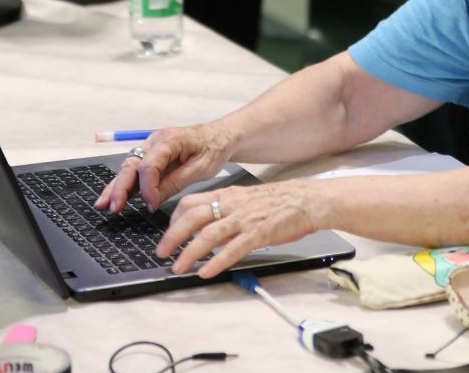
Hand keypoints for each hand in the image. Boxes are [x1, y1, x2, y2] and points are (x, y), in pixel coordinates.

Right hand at [94, 123, 234, 213]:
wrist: (220, 136)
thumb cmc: (214, 149)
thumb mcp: (201, 168)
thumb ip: (176, 182)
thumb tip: (152, 200)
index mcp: (171, 140)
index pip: (150, 164)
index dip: (148, 187)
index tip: (151, 205)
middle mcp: (156, 140)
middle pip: (133, 163)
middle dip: (121, 186)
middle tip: (113, 206)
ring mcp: (151, 146)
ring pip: (129, 167)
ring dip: (117, 186)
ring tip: (104, 204)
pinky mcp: (151, 155)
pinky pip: (135, 170)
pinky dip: (124, 183)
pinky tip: (112, 196)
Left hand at [157, 179, 320, 278]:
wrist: (306, 200)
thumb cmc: (279, 202)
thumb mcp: (246, 200)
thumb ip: (225, 212)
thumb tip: (206, 227)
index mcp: (227, 195)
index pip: (190, 202)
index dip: (174, 219)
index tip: (167, 233)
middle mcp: (232, 205)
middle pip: (192, 216)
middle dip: (173, 235)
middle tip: (162, 252)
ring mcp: (244, 219)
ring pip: (209, 233)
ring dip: (190, 251)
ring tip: (178, 266)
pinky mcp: (258, 233)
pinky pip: (233, 248)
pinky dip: (217, 261)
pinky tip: (206, 272)